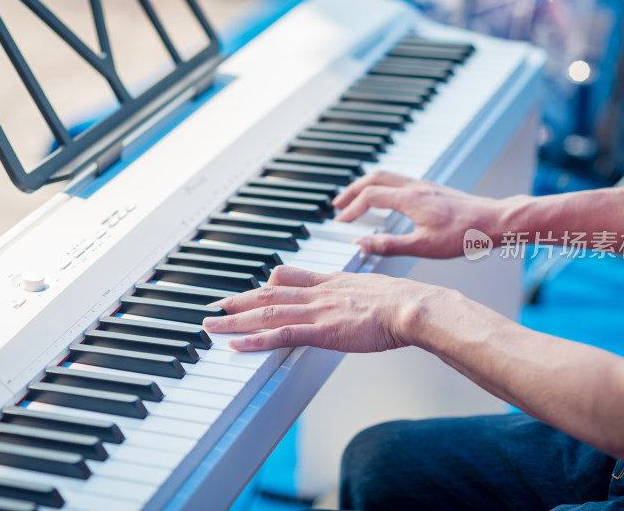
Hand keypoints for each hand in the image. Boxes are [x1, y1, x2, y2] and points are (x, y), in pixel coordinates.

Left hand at [202, 265, 443, 351]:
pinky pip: (281, 335)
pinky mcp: (322, 331)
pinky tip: (236, 344)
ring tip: (211, 325)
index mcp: (329, 282)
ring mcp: (317, 311)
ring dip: (236, 320)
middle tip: (214, 307)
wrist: (411, 306)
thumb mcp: (369, 284)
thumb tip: (348, 290)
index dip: (262, 286)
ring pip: (267, 313)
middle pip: (267, 295)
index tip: (245, 291)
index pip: (287, 280)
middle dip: (238, 302)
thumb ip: (351, 288)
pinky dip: (256, 340)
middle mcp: (317, 294)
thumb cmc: (399, 301)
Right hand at [333, 171, 509, 257]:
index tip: (341, 222)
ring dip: (366, 185)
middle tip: (338, 205)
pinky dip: (382, 186)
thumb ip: (389, 245)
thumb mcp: (424, 247)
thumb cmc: (465, 235)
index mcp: (410, 199)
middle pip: (373, 178)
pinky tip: (384, 199)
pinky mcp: (432, 189)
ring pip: (386, 175)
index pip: (370, 197)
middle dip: (352, 191)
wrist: (496, 222)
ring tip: (355, 199)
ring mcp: (425, 185)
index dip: (351, 209)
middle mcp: (415, 187)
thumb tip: (362, 244)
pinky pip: (398, 179)